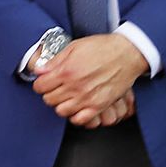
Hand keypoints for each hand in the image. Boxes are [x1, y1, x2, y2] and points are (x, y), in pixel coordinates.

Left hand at [31, 33, 147, 125]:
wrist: (126, 54)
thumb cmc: (103, 47)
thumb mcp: (75, 46)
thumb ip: (56, 60)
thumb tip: (40, 70)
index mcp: (67, 70)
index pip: (40, 86)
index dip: (40, 84)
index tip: (44, 82)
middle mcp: (75, 86)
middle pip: (49, 100)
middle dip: (49, 93)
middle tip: (55, 88)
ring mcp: (86, 98)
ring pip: (61, 111)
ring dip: (61, 104)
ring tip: (65, 97)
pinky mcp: (98, 106)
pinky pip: (79, 119)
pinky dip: (75, 115)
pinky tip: (77, 106)